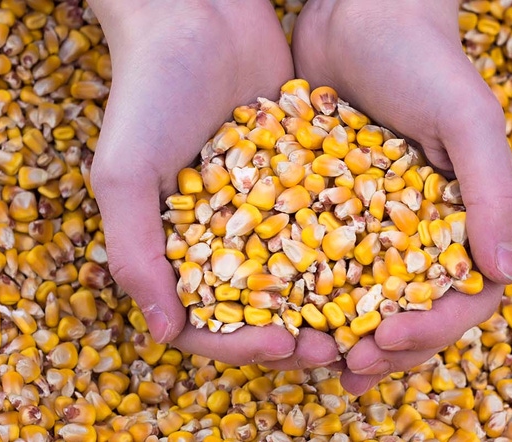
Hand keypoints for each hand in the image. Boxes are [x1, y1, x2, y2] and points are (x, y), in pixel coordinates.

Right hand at [89, 0, 337, 367]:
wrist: (198, 13)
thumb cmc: (148, 93)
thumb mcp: (125, 174)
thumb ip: (136, 254)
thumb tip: (163, 335)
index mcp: (175, 247)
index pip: (207, 319)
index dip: (242, 344)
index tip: (283, 347)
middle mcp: (222, 235)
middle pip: (261, 306)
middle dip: (296, 332)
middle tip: (334, 347)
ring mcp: (265, 206)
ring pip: (302, 271)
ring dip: (330, 300)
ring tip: (366, 316)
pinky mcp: (302, 174)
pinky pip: (327, 219)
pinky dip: (350, 243)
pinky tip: (386, 260)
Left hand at [293, 0, 511, 392]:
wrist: (357, 11)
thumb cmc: (423, 57)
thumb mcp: (466, 117)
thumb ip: (492, 192)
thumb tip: (505, 273)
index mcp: (465, 216)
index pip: (465, 294)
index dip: (435, 330)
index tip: (393, 341)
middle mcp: (421, 228)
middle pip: (413, 309)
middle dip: (387, 348)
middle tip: (349, 367)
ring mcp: (372, 221)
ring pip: (364, 296)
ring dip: (343, 334)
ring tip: (313, 358)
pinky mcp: (326, 206)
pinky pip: (317, 260)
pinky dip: (303, 292)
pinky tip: (276, 312)